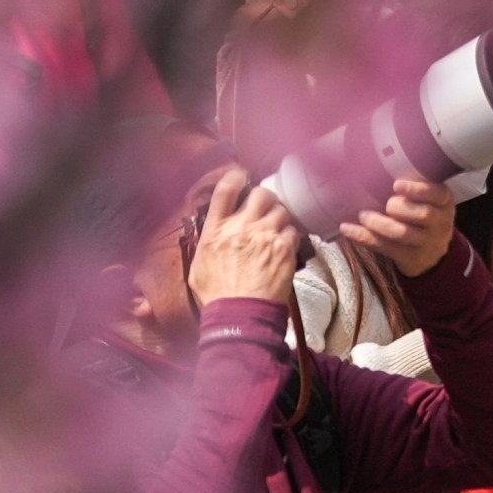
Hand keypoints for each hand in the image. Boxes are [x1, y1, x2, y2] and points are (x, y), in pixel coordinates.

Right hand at [186, 169, 306, 305]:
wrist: (240, 314)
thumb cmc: (217, 294)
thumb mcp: (199, 265)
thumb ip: (208, 241)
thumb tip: (213, 228)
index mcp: (216, 229)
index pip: (225, 189)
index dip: (235, 177)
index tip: (241, 177)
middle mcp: (241, 227)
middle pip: (261, 193)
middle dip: (265, 198)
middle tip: (264, 209)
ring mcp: (265, 236)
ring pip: (281, 210)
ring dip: (279, 218)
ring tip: (274, 232)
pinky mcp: (284, 248)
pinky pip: (293, 230)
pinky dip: (290, 235)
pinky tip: (283, 246)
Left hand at [341, 172, 460, 279]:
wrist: (432, 254)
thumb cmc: (424, 217)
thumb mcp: (430, 201)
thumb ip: (415, 188)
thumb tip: (379, 167)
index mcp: (445, 203)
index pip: (437, 194)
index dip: (418, 189)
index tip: (396, 185)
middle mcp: (440, 224)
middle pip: (422, 214)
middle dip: (398, 207)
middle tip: (386, 204)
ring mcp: (427, 243)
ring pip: (401, 232)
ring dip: (377, 223)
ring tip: (363, 215)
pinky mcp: (410, 258)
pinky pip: (384, 246)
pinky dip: (363, 236)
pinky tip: (347, 229)